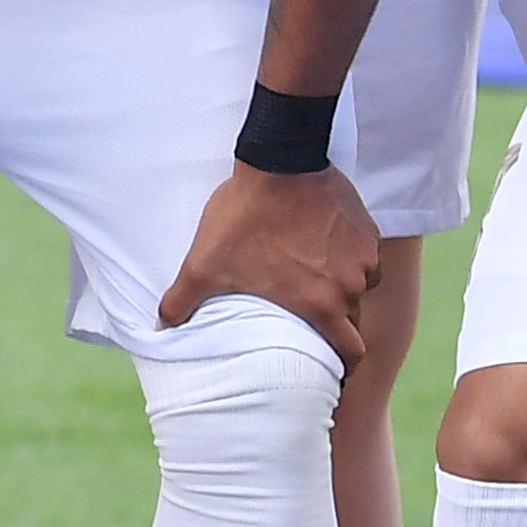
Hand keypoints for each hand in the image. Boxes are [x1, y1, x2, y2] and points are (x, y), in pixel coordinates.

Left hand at [158, 160, 380, 366]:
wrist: (277, 162)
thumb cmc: (243, 217)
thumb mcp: (204, 264)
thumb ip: (181, 303)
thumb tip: (161, 330)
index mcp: (320, 306)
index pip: (350, 354)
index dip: (341, 364)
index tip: (328, 364)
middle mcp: (350, 286)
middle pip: (354, 321)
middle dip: (339, 326)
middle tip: (315, 319)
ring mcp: (362, 256)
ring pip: (359, 286)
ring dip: (341, 287)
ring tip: (313, 276)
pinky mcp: (365, 229)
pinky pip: (364, 255)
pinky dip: (348, 257)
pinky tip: (324, 246)